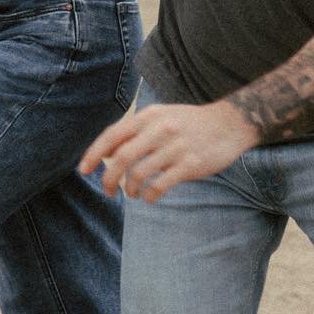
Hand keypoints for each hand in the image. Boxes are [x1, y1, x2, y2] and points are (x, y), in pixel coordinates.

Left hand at [79, 100, 259, 202]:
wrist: (230, 124)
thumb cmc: (189, 123)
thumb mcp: (161, 116)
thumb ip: (135, 131)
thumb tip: (106, 152)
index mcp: (149, 116)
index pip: (113, 135)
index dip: (94, 154)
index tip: (83, 170)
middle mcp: (160, 130)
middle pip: (122, 158)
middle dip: (109, 178)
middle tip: (107, 191)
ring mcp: (175, 147)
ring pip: (139, 174)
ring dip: (130, 189)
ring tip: (133, 193)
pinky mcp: (190, 165)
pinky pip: (160, 185)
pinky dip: (149, 195)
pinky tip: (150, 197)